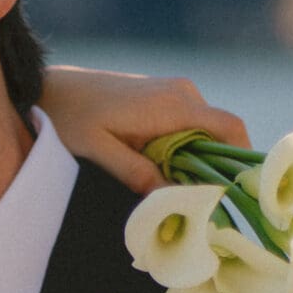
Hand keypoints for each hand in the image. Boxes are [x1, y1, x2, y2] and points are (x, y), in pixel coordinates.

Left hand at [40, 65, 251, 194]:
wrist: (51, 88)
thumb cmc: (71, 117)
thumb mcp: (100, 152)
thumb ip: (137, 174)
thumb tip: (174, 200)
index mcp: (173, 104)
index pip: (229, 128)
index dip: (242, 158)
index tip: (236, 191)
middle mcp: (182, 93)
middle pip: (220, 136)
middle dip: (214, 169)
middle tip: (197, 203)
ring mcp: (175, 92)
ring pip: (204, 134)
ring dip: (195, 162)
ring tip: (173, 190)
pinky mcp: (164, 97)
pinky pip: (188, 128)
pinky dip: (183, 151)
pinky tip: (160, 171)